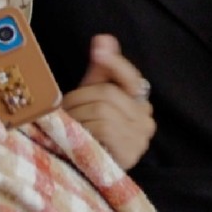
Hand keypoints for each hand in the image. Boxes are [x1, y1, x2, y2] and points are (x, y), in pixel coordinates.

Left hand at [62, 34, 154, 168]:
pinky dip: (84, 128)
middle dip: (81, 98)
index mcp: (139, 103)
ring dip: (78, 115)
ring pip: (103, 109)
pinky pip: (102, 127)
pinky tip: (76, 136)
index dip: (114, 63)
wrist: (84, 173)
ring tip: (69, 125)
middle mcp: (146, 119)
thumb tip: (104, 38)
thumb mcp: (93, 99)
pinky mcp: (129, 151)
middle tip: (66, 109)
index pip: (131, 77)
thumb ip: (101, 71)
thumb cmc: (89, 135)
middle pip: (109, 93)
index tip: (98, 47)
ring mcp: (139, 138)